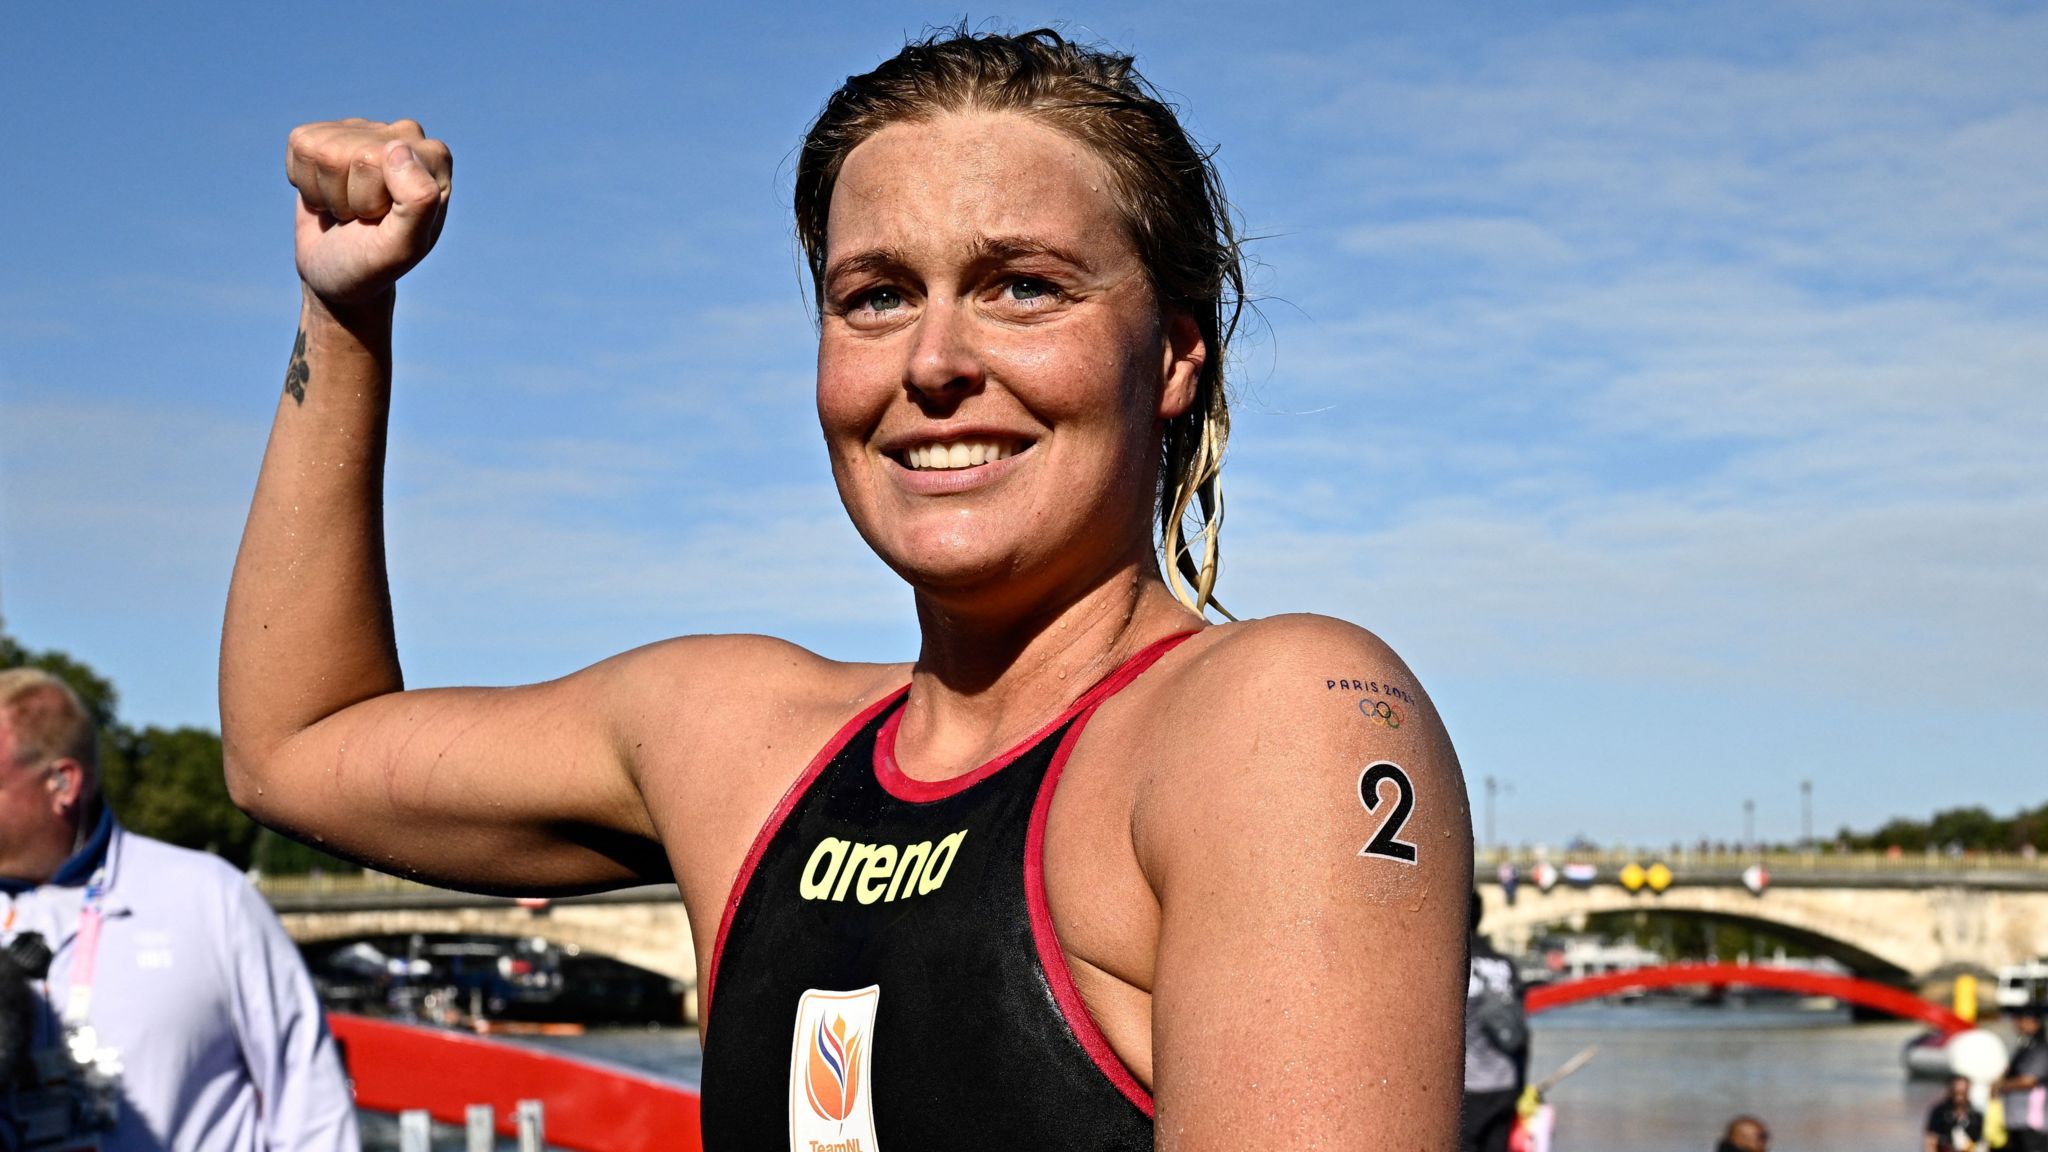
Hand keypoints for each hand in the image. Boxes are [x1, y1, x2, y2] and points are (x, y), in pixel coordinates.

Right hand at [285, 118, 451, 309]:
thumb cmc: (372, 264)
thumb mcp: (402, 248)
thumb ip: (417, 203)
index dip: (370, 199)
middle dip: (347, 197)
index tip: (383, 220)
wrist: (337, 272)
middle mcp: (405, 135)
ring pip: (320, 150)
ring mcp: (366, 130)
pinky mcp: (330, 133)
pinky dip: (304, 180)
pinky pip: (300, 144)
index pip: (381, 159)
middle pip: (348, 153)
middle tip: (363, 218)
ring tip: (347, 210)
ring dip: (325, 191)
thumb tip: (398, 147)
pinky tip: (327, 194)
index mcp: (434, 158)